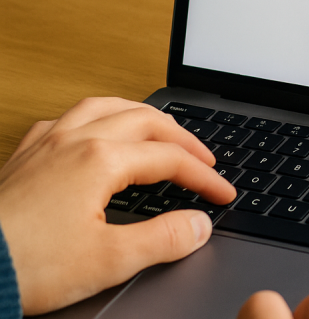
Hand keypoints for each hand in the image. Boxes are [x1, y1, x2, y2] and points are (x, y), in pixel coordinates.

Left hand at [0, 97, 235, 314]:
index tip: (222, 195)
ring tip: (160, 128)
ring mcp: (45, 144)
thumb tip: (199, 224)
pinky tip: (94, 132)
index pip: (170, 160)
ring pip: (105, 107)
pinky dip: (95, 118)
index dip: (204, 177)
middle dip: (182, 139)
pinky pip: (65, 118)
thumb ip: (165, 238)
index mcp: (101, 160)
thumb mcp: (110, 260)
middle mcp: (74, 140)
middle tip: (204, 160)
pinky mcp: (22, 157)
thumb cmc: (26, 267)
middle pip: (145, 121)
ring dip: (141, 115)